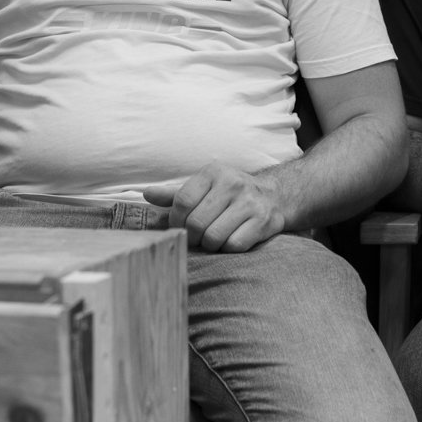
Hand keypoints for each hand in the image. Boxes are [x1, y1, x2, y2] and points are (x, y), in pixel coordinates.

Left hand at [143, 162, 286, 251]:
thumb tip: (147, 194)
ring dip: (210, 244)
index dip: (176, 221)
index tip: (180, 226)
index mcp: (213, 172)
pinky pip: (234, 245)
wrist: (274, 196)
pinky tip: (231, 239)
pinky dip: (228, 248)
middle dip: (193, 236)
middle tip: (197, 237)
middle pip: (196, 223)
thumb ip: (175, 194)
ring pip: (214, 237)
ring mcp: (250, 202)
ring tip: (214, 238)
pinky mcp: (263, 221)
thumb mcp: (204, 187)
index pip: (182, 201)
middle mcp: (232, 184)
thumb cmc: (230, 194)